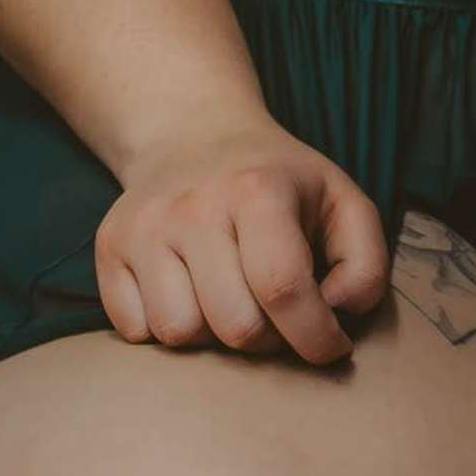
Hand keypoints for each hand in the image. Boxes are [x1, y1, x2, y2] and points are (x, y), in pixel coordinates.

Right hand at [95, 125, 392, 363]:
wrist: (191, 131)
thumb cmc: (277, 181)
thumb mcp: (341, 200)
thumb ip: (365, 264)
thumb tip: (339, 315)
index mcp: (257, 190)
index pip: (284, 289)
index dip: (316, 336)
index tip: (330, 344)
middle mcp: (193, 206)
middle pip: (234, 326)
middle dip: (268, 341)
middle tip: (276, 316)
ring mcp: (144, 226)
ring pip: (179, 334)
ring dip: (212, 336)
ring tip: (230, 301)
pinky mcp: (109, 247)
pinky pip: (134, 330)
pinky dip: (164, 329)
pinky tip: (187, 295)